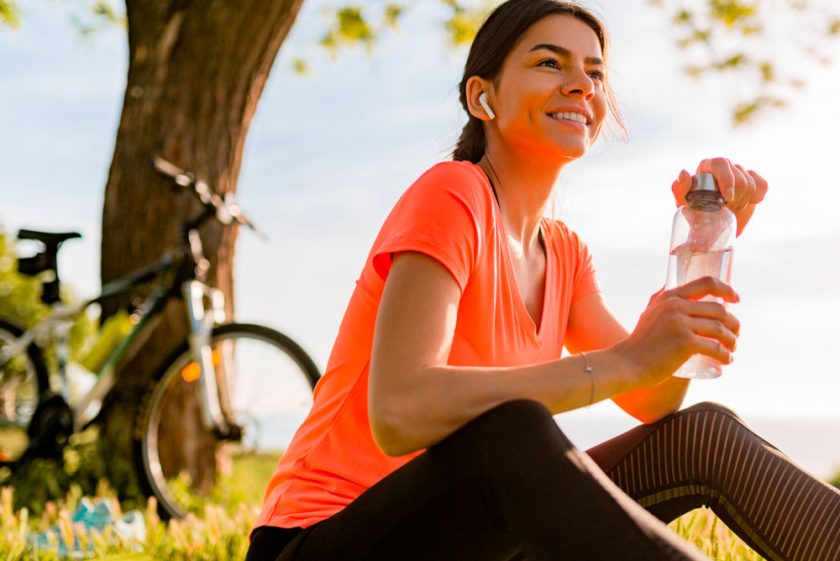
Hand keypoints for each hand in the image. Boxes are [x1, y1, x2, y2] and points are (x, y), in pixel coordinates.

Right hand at [616, 277, 740, 386]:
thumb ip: (662, 301)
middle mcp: (675, 306)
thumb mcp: (650, 313)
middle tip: (735, 335)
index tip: (736, 299)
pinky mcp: (684, 343)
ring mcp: (680, 324)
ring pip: (720, 329)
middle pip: (719, 310)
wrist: (627, 363)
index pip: (706, 283)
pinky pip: (715, 347)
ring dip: (732, 340)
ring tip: (731, 349)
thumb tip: (676, 291)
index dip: (727, 289)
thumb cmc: (640, 343)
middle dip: (734, 323)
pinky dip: (725, 355)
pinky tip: (727, 360)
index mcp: (669, 297)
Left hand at [671, 158, 767, 236]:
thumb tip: (684, 172)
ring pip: (751, 183)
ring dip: (744, 201)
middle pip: (739, 177)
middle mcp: (724, 166)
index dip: (727, 180)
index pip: (720, 164)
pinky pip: (763, 185)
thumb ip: (680, 189)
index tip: (727, 199)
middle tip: (726, 210)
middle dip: (735, 198)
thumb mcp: (684, 204)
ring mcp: (740, 172)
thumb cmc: (695, 213)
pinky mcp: (753, 181)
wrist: (712, 227)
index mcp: (707, 167)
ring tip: (732, 209)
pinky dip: (758, 196)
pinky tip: (750, 203)